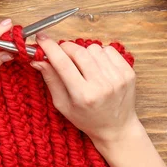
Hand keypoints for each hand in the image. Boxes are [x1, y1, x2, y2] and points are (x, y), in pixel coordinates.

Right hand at [31, 32, 140, 147]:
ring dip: (84, 53)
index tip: (41, 39)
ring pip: (94, 48)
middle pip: (78, 52)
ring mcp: (118, 78)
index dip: (50, 48)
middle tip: (61, 53)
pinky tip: (98, 67)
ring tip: (84, 67)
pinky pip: (109, 50)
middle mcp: (102, 86)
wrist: (116, 128)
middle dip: (65, 48)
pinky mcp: (128, 72)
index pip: (63, 63)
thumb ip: (51, 79)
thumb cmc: (87, 119)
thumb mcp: (63, 104)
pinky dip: (100, 54)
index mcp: (83, 96)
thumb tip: (38, 59)